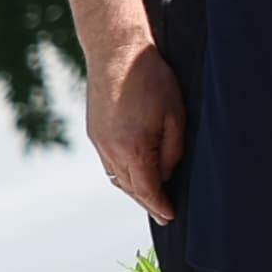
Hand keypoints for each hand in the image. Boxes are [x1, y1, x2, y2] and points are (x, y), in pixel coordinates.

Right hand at [83, 35, 183, 224]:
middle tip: (164, 214)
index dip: (159, 205)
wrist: (116, 53)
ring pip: (117, 176)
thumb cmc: (153, 81)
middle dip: (148, 202)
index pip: (147, 189)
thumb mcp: (176, 115)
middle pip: (130, 187)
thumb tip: (166, 175)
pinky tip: (135, 173)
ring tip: (152, 198)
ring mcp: (99, 141)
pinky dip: (123, 173)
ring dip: (134, 189)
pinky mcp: (95, 132)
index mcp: (133, 149)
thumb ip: (172, 150)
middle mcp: (111, 150)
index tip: (170, 218)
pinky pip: (109, 162)